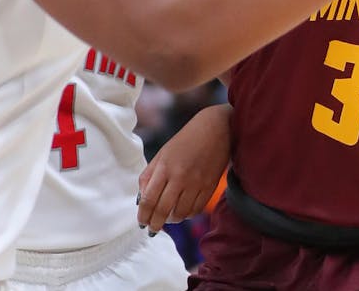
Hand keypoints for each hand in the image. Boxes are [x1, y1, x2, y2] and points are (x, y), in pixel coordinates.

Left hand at [137, 104, 231, 232]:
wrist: (217, 128)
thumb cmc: (187, 139)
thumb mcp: (162, 154)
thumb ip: (149, 176)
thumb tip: (141, 200)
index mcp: (164, 167)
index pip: (148, 199)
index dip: (143, 215)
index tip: (141, 222)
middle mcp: (179, 177)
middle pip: (163, 210)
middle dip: (155, 224)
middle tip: (153, 229)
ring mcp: (196, 182)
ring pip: (180, 213)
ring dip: (172, 220)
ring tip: (169, 219)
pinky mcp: (210, 186)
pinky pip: (196, 209)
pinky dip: (188, 215)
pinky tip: (183, 211)